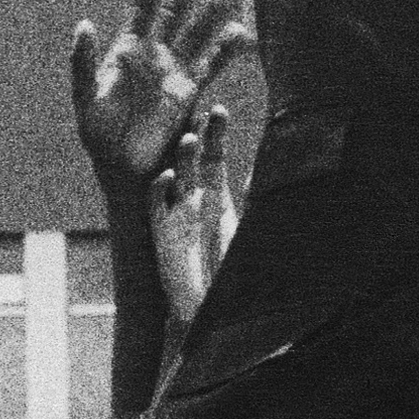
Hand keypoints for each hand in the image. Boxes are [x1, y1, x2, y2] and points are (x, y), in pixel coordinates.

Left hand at [69, 0, 253, 193]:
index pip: (142, 8)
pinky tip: (242, 35)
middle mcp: (155, 54)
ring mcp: (176, 71)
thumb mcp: (85, 99)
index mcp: (127, 49)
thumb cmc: (99, 134)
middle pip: (176, 11)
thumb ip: (84, 63)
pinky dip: (227, 50)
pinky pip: (212, 65)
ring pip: (199, 33)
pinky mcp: (191, 92)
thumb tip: (84, 24)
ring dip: (213, 12)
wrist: (124, 169)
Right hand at [149, 105, 238, 330]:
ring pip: (175, 175)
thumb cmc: (233, 273)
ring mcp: (177, 214)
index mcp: (219, 198)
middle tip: (198, 110)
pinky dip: (159, 188)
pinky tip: (168, 176)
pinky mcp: (163, 233)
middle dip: (195, 134)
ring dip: (180, 158)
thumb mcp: (252, 231)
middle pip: (193, 159)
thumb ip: (257, 201)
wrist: (213, 309)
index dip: (215, 132)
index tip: (218, 109)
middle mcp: (195, 201)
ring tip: (188, 140)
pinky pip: (156, 205)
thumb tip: (261, 168)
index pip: (214, 156)